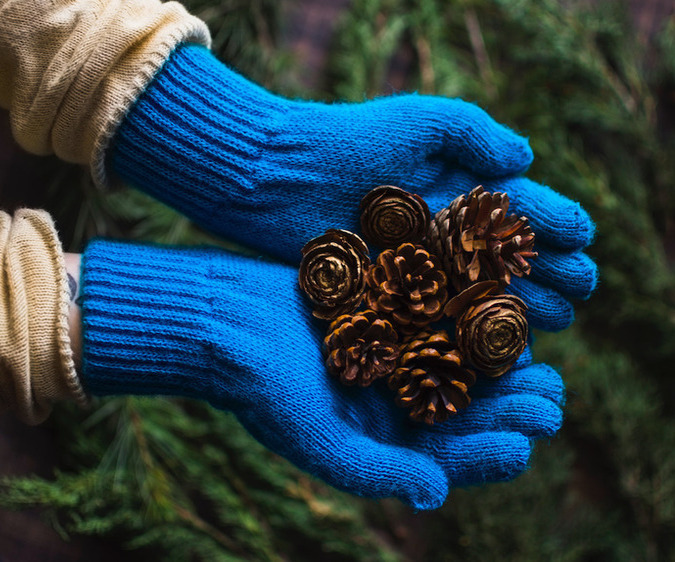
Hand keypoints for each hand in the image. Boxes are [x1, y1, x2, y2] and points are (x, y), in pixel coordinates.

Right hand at [81, 241, 563, 508]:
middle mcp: (390, 403)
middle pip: (461, 412)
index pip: (443, 459)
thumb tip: (438, 493)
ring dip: (498, 363)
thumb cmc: (265, 389)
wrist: (228, 320)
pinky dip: (469, 318)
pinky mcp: (388, 315)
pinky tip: (501, 309)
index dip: (487, 454)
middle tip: (550, 400)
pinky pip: (438, 320)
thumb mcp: (318, 440)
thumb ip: (377, 471)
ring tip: (539, 360)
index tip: (524, 444)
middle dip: (506, 410)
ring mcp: (392, 357)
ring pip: (459, 365)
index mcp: (376, 443)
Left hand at [110, 45, 596, 333]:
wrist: (278, 177)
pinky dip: (466, 326)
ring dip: (517, 304)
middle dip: (547, 270)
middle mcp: (441, 227)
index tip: (581, 240)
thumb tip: (527, 158)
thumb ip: (476, 133)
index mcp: (456, 184)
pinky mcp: (387, 291)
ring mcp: (416, 263)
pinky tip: (494, 340)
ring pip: (478, 288)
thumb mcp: (421, 121)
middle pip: (506, 254)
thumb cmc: (348, 141)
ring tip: (552, 321)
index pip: (518, 207)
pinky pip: (437, 313)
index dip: (553, 222)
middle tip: (578, 291)